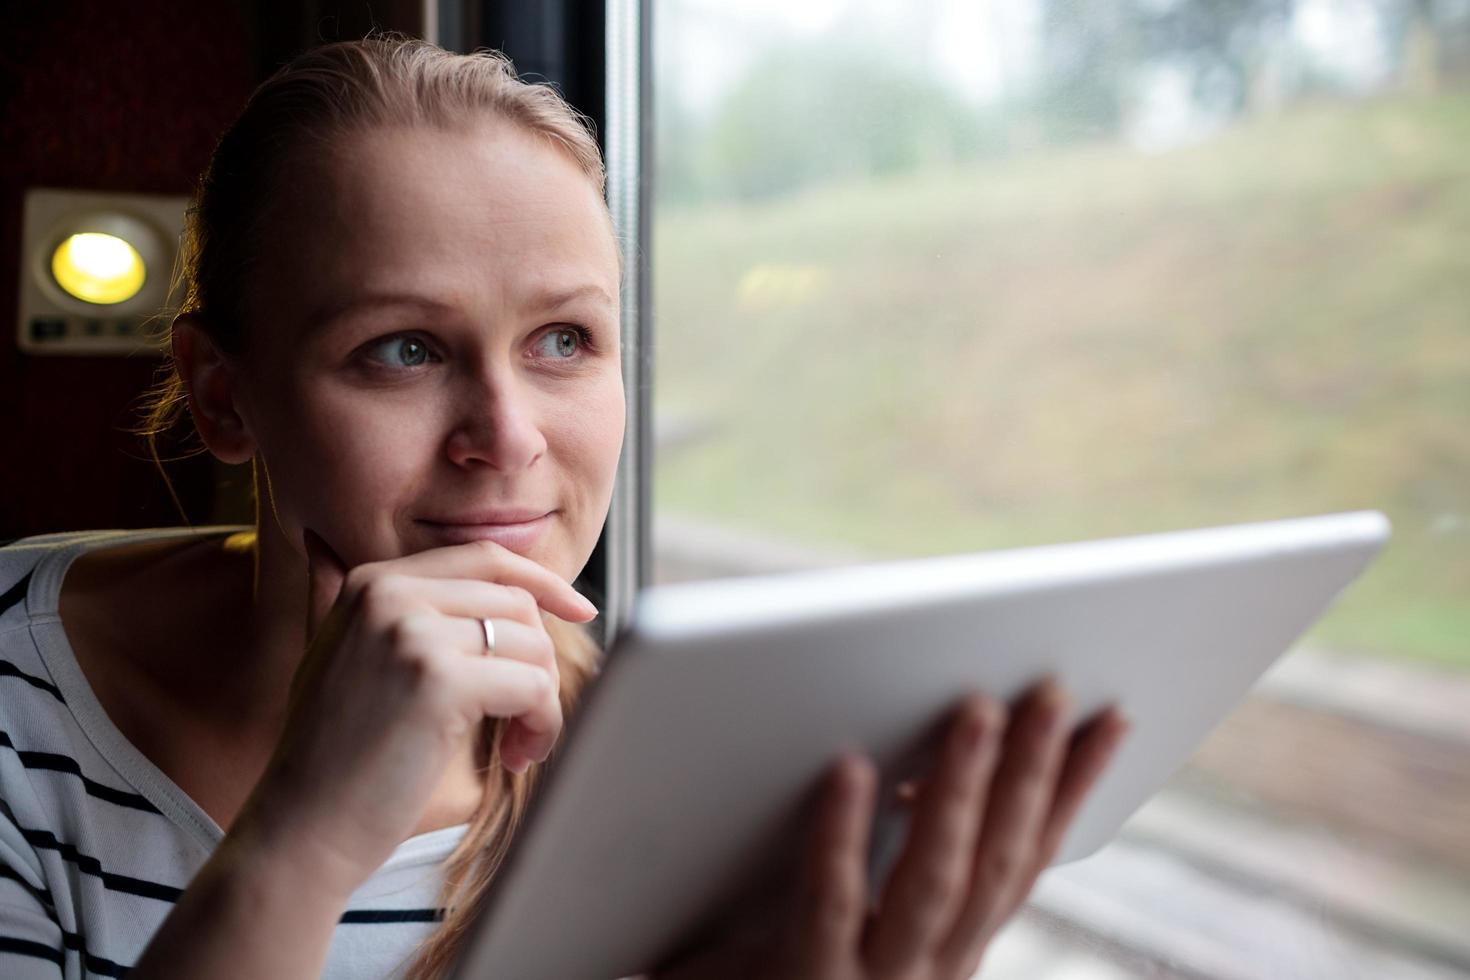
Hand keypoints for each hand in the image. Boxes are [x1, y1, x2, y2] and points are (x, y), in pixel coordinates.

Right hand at [228, 529, 597, 899]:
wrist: (302, 826)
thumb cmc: (334, 754)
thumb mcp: (344, 656)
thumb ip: (375, 605)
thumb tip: (382, 554)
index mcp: (371, 581)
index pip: (485, 558)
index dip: (542, 581)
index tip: (581, 611)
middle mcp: (388, 593)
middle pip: (516, 603)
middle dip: (539, 660)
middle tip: (526, 719)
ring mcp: (413, 633)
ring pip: (532, 645)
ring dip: (543, 700)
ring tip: (517, 745)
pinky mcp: (439, 681)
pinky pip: (534, 686)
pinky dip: (543, 725)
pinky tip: (516, 757)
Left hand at [658, 681, 1128, 979]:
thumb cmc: (768, 967)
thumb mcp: (855, 915)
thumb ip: (895, 851)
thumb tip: (918, 747)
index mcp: (949, 949)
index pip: (1028, 859)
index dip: (1074, 790)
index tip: (1113, 719)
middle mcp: (928, 971)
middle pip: (995, 862)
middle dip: (1030, 772)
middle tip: (1050, 688)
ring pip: (933, 879)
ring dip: (960, 790)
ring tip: (976, 708)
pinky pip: (828, 903)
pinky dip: (842, 835)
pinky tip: (849, 768)